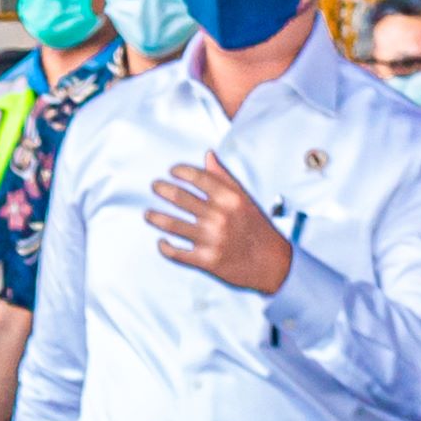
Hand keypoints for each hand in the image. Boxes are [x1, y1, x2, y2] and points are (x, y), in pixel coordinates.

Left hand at [146, 152, 290, 293]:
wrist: (273, 264)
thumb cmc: (258, 229)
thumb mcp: (245, 199)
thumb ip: (224, 177)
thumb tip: (207, 155)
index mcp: (230, 199)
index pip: (198, 178)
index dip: (180, 171)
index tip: (172, 171)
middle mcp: (220, 217)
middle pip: (180, 198)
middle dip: (162, 189)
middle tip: (155, 186)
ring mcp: (212, 240)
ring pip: (172, 225)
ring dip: (155, 217)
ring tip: (147, 214)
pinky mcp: (207, 260)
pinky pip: (177, 253)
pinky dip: (165, 247)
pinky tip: (161, 242)